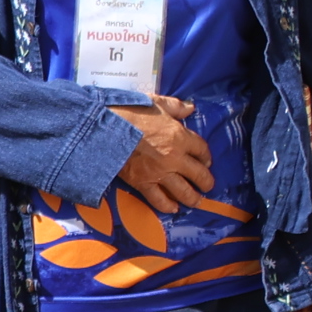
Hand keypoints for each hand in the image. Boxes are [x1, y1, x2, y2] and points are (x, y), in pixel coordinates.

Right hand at [108, 96, 212, 217]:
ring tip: (196, 201)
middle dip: (206, 181)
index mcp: (180, 137)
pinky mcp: (142, 183)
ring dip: (193, 197)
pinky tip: (173, 209)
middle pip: (198, 174)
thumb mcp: (155, 102)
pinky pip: (158, 199)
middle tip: (208, 185)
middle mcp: (175, 158)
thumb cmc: (129, 112)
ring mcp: (159, 173)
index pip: (202, 150)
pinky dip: (167, 206)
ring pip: (183, 191)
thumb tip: (191, 108)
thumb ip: (176, 106)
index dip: (206, 156)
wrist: (103, 128)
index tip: (206, 161)